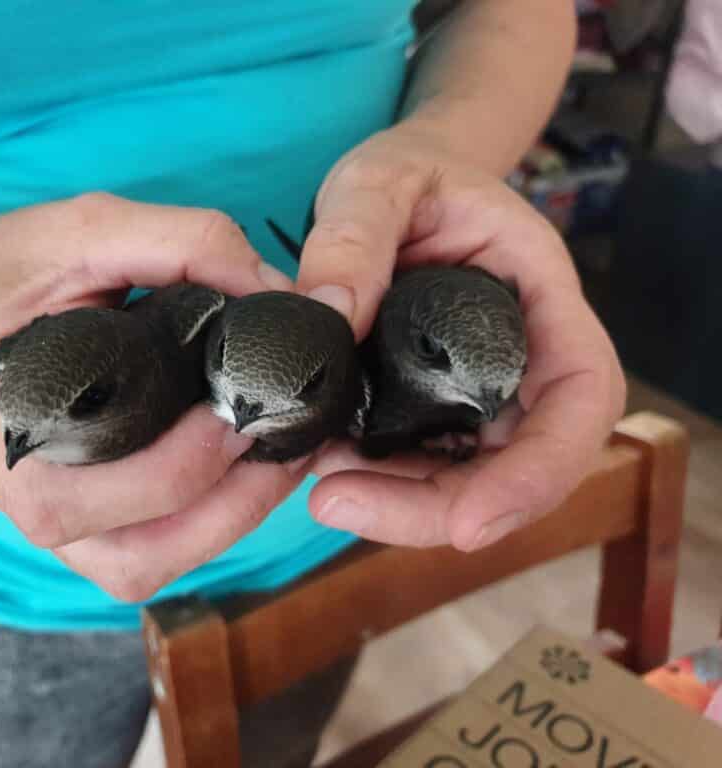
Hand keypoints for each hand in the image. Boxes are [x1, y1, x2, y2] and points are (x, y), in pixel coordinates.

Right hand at [0, 193, 304, 600]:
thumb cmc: (14, 266)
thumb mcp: (89, 226)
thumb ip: (184, 242)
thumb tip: (278, 293)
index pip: (91, 484)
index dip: (192, 453)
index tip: (253, 400)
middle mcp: (7, 492)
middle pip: (129, 553)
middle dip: (227, 504)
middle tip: (285, 441)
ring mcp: (39, 516)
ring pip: (140, 569)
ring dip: (223, 528)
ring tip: (277, 463)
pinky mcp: (72, 521)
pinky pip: (143, 555)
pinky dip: (204, 527)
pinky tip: (243, 474)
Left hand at [297, 126, 625, 550]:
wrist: (400, 183)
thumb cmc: (410, 173)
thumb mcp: (377, 180)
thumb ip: (355, 234)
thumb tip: (328, 312)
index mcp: (541, 298)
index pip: (581, 398)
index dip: (540, 472)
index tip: (469, 523)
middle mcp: (525, 356)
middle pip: (521, 464)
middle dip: (437, 508)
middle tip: (335, 504)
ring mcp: (483, 387)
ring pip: (468, 476)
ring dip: (399, 504)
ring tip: (318, 486)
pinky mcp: (438, 403)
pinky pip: (423, 461)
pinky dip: (377, 479)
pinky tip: (319, 464)